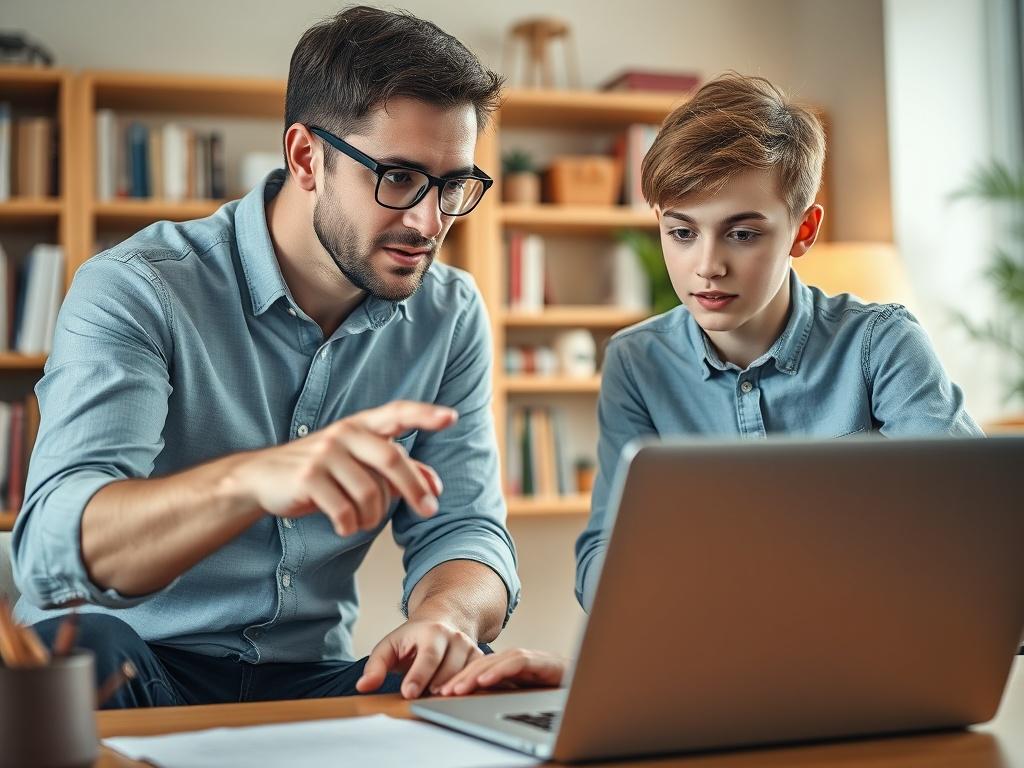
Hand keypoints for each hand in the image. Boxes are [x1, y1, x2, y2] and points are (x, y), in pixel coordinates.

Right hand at [228, 400, 456, 535]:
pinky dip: (350, 524)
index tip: (451, 418)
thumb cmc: (320, 470)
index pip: (398, 412)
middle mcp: (345, 433)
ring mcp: (325, 453)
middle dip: (414, 488)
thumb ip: (399, 471)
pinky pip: (344, 509)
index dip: (425, 414)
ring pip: (369, 492)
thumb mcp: (358, 464)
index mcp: (361, 425)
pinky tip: (344, 526)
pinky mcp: (308, 477)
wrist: (262, 478)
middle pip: (391, 459)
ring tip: (364, 522)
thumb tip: (436, 486)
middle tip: (429, 511)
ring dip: (374, 516)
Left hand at [355, 618, 482, 698]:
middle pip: (448, 669)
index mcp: (432, 631)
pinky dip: (468, 689)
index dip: (419, 676)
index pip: (428, 657)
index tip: (409, 694)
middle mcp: (455, 638)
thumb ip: (376, 667)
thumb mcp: (389, 647)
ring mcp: (470, 647)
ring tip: (436, 701)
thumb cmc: (412, 638)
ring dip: (451, 691)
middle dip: (436, 687)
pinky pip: (477, 677)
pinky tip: (456, 699)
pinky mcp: (479, 658)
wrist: (442, 621)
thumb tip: (363, 686)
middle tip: (422, 701)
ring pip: (465, 675)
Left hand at [437, 648, 566, 695]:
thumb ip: (507, 696)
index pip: (482, 670)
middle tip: (442, 691)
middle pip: (485, 664)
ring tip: (457, 688)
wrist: (593, 686)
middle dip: (462, 677)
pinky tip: (485, 680)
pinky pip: (519, 663)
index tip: (442, 692)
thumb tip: (479, 707)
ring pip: (498, 661)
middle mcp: (521, 661)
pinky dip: (501, 670)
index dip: (461, 679)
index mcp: (514, 669)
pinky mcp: (545, 662)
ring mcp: (533, 659)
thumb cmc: (560, 693)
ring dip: (475, 674)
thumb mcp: (527, 698)